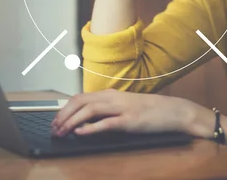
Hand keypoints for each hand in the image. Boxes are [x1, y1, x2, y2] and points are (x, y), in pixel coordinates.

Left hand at [50, 89, 197, 136]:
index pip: (80, 97)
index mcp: (110, 94)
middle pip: (80, 101)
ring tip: (62, 132)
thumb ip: (106, 111)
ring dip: (72, 122)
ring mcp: (121, 108)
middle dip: (63, 115)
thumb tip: (86, 121)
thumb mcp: (124, 107)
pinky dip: (90, 128)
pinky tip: (80, 133)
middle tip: (53, 129)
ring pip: (89, 110)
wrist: (173, 111)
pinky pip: (106, 123)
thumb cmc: (149, 111)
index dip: (64, 109)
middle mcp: (113, 98)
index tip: (55, 121)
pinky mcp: (130, 121)